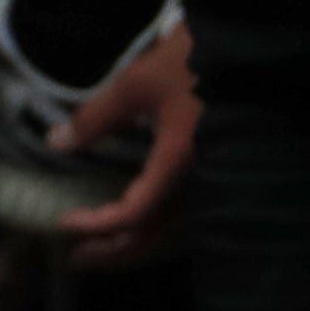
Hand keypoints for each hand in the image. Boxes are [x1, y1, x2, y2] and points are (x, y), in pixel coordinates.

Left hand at [48, 13, 194, 268]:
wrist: (252, 52)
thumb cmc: (197, 63)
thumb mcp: (139, 82)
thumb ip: (98, 116)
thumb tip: (57, 143)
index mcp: (178, 162)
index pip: (134, 213)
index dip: (97, 225)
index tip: (63, 223)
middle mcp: (199, 181)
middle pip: (156, 235)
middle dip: (113, 251)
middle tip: (75, 258)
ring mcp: (213, 180)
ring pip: (174, 231)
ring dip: (136, 246)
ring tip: (103, 249)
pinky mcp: (219, 172)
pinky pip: (187, 216)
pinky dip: (159, 229)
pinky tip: (143, 224)